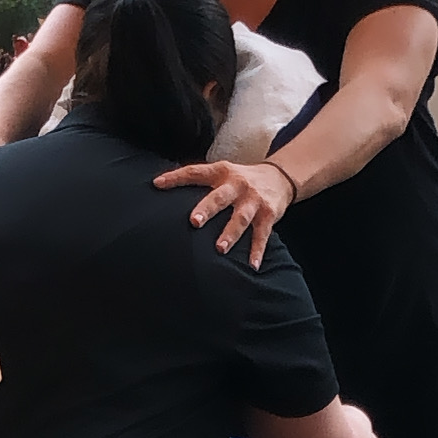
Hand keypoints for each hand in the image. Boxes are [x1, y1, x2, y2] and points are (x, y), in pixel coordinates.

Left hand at [155, 155, 294, 267]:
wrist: (279, 177)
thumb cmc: (241, 180)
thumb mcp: (222, 173)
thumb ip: (200, 181)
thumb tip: (162, 187)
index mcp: (221, 172)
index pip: (195, 172)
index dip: (176, 177)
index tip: (157, 184)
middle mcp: (237, 185)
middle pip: (219, 197)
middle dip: (207, 209)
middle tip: (194, 222)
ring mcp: (253, 200)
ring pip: (240, 218)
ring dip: (230, 234)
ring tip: (220, 249)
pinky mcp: (268, 214)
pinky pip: (262, 235)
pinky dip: (257, 250)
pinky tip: (251, 265)